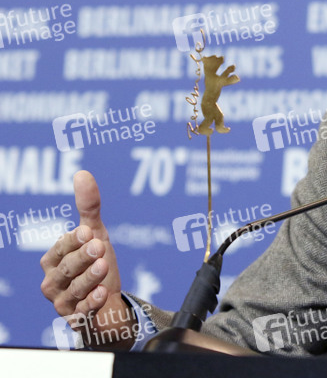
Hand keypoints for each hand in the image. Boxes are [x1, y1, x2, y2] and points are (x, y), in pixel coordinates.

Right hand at [40, 170, 134, 349]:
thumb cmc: (96, 263)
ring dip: (88, 278)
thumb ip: (89, 207)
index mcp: (53, 260)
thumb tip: (82, 173)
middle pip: (65, 269)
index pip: (60, 249)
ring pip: (73, 290)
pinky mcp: (77, 319)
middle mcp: (53, 282)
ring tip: (103, 265)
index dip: (73, 241)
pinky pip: (82, 313)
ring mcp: (63, 302)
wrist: (108, 301)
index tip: (88, 231)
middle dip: (82, 257)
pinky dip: (92, 303)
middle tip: (99, 246)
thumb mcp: (96, 235)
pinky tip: (103, 293)